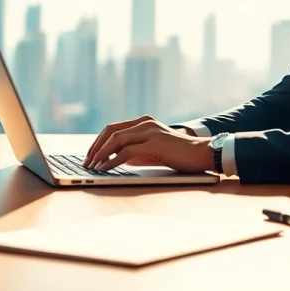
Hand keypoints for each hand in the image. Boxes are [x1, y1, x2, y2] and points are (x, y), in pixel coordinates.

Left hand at [83, 115, 213, 172]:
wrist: (202, 153)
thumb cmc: (179, 154)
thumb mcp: (154, 149)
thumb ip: (136, 149)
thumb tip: (115, 158)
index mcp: (144, 122)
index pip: (113, 128)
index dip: (98, 142)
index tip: (90, 156)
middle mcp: (145, 123)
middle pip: (110, 131)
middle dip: (95, 147)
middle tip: (86, 162)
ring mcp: (150, 131)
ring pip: (116, 139)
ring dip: (100, 154)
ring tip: (92, 167)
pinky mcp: (154, 144)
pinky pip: (126, 151)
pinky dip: (112, 160)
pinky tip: (105, 168)